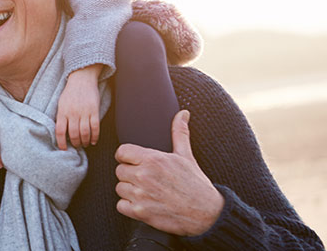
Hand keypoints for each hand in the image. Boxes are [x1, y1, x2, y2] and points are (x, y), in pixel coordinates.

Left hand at [56, 65, 101, 149]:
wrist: (82, 79)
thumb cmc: (70, 93)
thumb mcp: (60, 103)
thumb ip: (60, 117)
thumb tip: (60, 133)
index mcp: (62, 112)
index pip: (59, 131)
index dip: (61, 142)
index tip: (63, 149)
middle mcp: (72, 113)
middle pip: (73, 134)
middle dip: (75, 143)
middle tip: (76, 146)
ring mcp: (84, 112)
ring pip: (84, 132)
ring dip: (85, 141)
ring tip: (84, 144)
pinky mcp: (94, 110)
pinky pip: (95, 127)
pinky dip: (95, 136)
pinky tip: (93, 141)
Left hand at [115, 110, 223, 235]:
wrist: (207, 214)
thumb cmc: (196, 184)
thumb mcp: (187, 156)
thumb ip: (179, 133)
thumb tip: (183, 113)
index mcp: (153, 159)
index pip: (121, 152)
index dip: (127, 157)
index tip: (135, 162)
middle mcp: (144, 176)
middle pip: (119, 170)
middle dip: (130, 174)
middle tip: (146, 179)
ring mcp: (141, 195)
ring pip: (119, 188)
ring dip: (129, 191)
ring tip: (147, 191)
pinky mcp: (140, 212)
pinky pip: (120, 205)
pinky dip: (129, 206)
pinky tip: (143, 203)